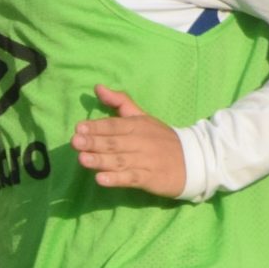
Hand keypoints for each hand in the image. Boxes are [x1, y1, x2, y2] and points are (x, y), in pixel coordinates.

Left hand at [72, 85, 186, 196]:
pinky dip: (116, 179)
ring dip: (101, 160)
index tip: (78, 128)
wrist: (193, 160)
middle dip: (94, 142)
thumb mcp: (143, 117)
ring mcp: (145, 161)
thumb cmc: (161, 139)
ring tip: (82, 160)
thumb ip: (120, 102)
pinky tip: (101, 179)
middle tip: (75, 142)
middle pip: (114, 142)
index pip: (114, 125)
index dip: (96, 126)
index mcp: (137, 125)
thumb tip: (97, 87)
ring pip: (120, 160)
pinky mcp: (149, 179)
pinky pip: (131, 178)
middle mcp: (140, 142)